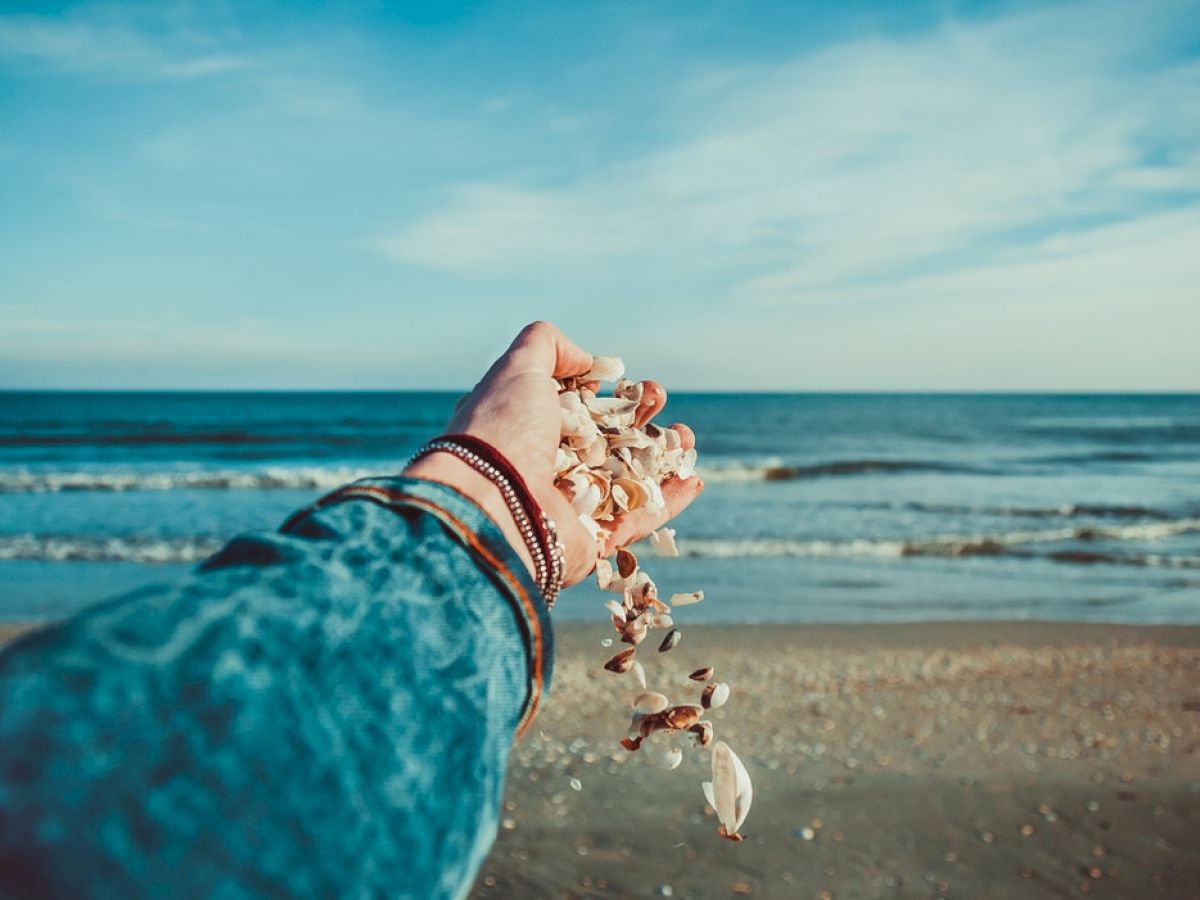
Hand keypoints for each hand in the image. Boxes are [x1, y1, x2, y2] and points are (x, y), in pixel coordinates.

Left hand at [403, 321, 702, 587]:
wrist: (491, 505)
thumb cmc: (501, 432)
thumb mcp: (517, 369)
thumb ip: (546, 344)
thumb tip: (586, 360)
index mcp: (528, 431)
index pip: (577, 410)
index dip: (608, 393)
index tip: (632, 380)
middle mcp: (548, 470)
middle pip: (608, 440)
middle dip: (640, 416)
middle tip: (659, 394)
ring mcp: (571, 508)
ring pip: (628, 479)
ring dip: (662, 456)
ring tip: (687, 436)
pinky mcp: (592, 542)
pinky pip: (639, 521)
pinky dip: (668, 502)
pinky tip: (692, 478)